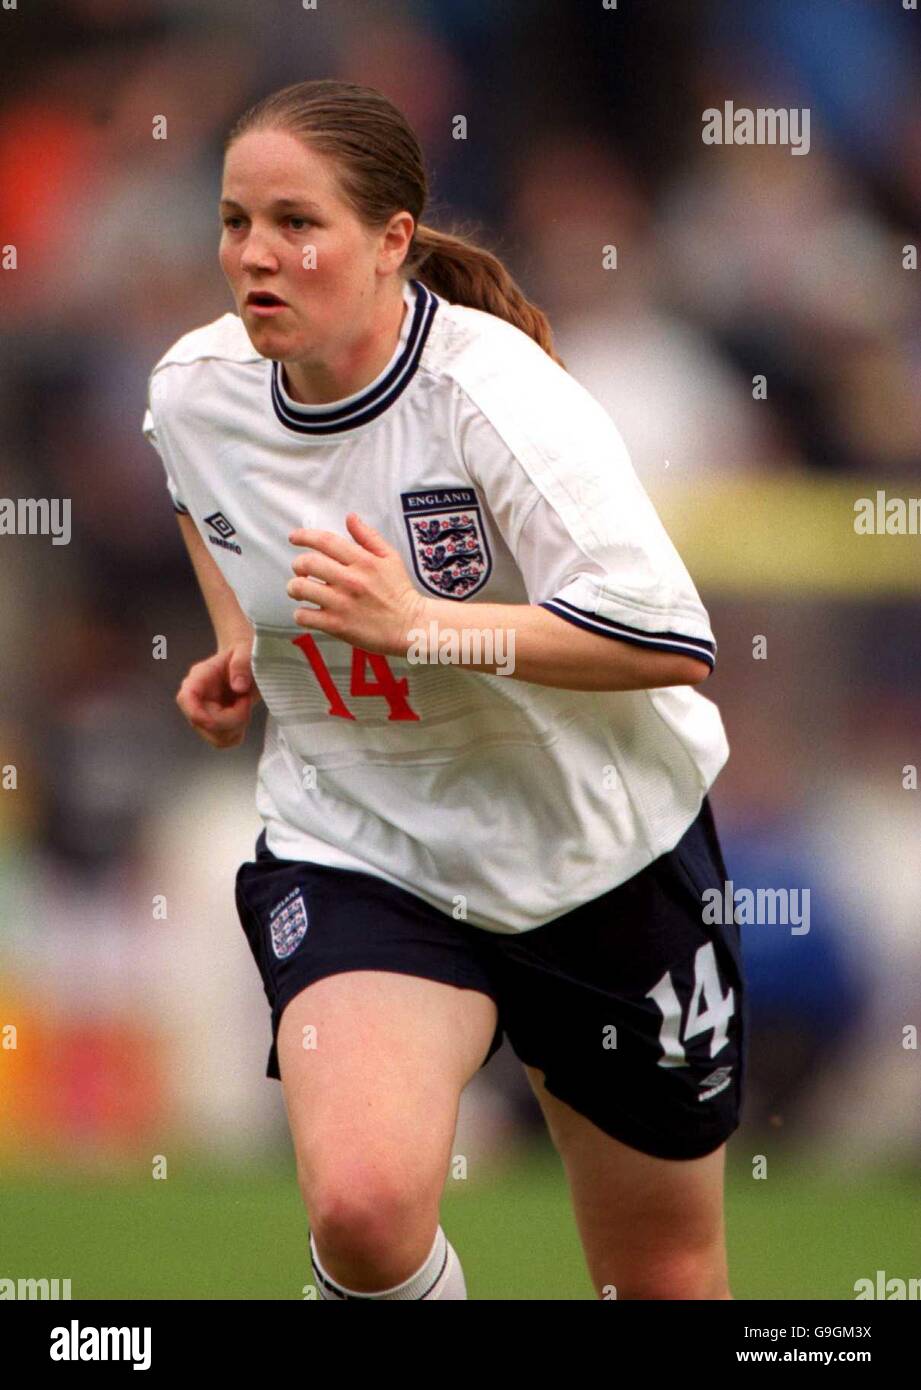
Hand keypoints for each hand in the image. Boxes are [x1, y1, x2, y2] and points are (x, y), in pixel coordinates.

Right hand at [176, 639, 260, 747]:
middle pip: (204, 724)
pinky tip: (242, 715)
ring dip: (236, 727)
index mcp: (199, 678)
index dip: (199, 714)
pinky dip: (237, 733)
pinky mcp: (213, 726)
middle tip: (245, 700)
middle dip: (232, 719)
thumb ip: (241, 664)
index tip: (225, 715)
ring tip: (244, 705)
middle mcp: (196, 700)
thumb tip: (238, 687)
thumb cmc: (243, 654)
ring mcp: (203, 715)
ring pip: (216, 738)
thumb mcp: (247, 652)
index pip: (186, 699)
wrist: (245, 663)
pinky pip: (223, 742)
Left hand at [287, 513, 429, 655]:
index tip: (294, 538)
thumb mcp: (390, 557)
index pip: (325, 541)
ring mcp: (342, 603)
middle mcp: (350, 580)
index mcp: (363, 561)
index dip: (304, 536)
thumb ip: (368, 537)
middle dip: (298, 565)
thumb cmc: (399, 591)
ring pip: (301, 588)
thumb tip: (350, 517)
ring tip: (300, 591)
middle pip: (307, 563)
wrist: (410, 626)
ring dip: (294, 588)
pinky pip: (304, 616)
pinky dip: (301, 614)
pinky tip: (308, 612)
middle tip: (301, 571)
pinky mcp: (337, 625)